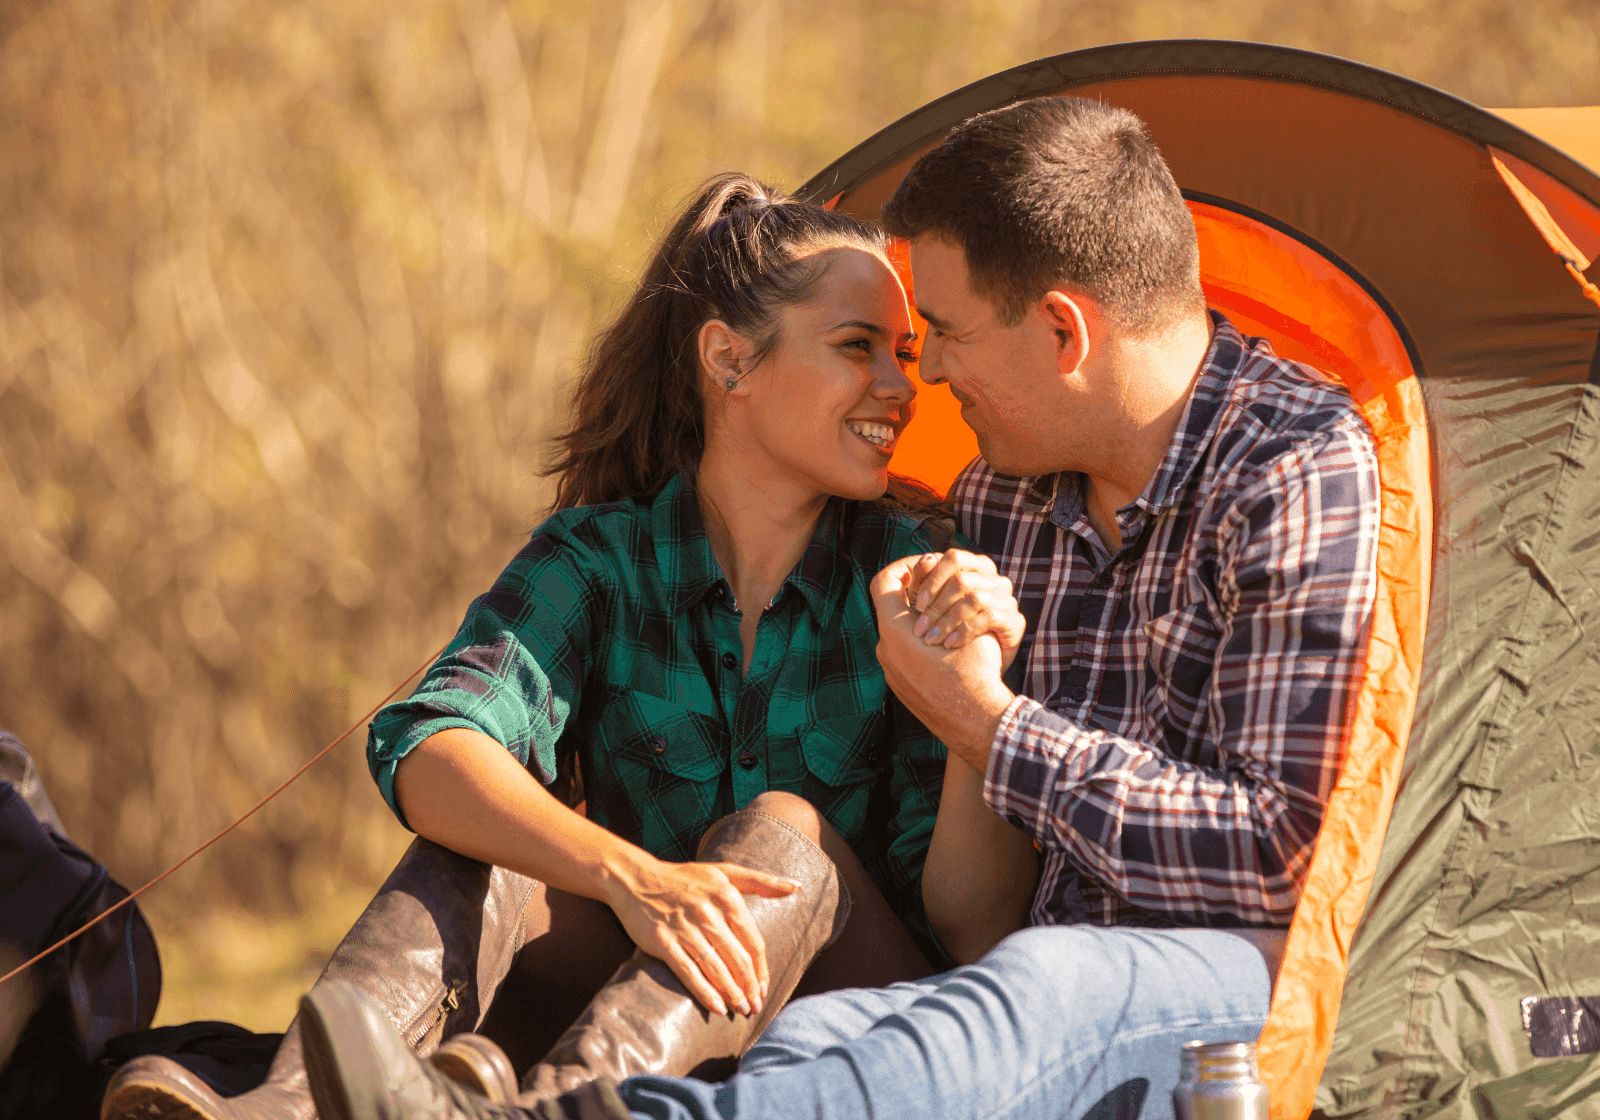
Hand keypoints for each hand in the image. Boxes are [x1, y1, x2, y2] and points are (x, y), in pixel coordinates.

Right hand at [604, 854, 797, 1017]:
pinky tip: (717, 1008)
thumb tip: (796, 887)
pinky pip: (688, 972)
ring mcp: (684, 927)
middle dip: (750, 987)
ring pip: (716, 968)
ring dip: (732, 994)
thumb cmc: (684, 878)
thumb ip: (760, 881)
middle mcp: (707, 912)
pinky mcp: (663, 941)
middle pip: (738, 959)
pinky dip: (704, 992)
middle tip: (755, 1007)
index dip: (761, 969)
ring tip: (741, 1010)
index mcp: (726, 895)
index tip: (764, 987)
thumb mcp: (723, 871)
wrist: (635, 879)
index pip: (753, 941)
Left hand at [871, 556, 1015, 771]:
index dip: (903, 566)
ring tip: (946, 625)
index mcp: (894, 629)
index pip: (883, 581)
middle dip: (915, 598)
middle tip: (941, 596)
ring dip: (917, 623)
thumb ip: (940, 593)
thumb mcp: (964, 620)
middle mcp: (884, 648)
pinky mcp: (898, 687)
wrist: (974, 720)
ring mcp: (889, 670)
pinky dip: (917, 645)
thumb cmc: (974, 669)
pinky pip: (902, 655)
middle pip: (891, 608)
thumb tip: (927, 567)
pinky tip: (944, 649)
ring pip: (897, 632)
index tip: (924, 567)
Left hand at [903, 550, 1024, 670]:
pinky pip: (988, 617)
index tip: (918, 604)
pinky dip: (965, 631)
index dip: (933, 579)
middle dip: (937, 605)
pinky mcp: (1014, 620)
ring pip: (974, 598)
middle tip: (920, 627)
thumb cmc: (950, 626)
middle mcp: (994, 579)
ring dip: (947, 621)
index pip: (954, 558)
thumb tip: (926, 559)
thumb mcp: (933, 603)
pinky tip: (949, 644)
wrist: (978, 664)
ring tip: (931, 639)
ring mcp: (1006, 598)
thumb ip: (926, 581)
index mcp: (976, 567)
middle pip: (962, 579)